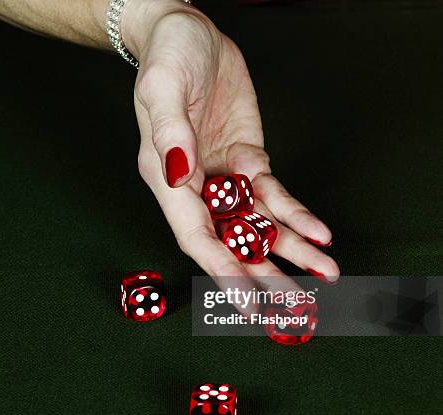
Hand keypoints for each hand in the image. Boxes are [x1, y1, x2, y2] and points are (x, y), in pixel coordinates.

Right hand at [124, 2, 339, 282]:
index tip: (245, 300)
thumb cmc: (167, 57)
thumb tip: (179, 176)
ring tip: (323, 277)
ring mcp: (223, 175)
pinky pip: (273, 195)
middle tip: (288, 310)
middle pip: (228, 241)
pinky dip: (296, 215)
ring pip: (256, 225)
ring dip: (288, 253)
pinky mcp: (248, 160)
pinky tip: (318, 234)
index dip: (220, 269)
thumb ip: (169, 134)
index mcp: (166, 177)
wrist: (188, 34)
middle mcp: (194, 186)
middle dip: (260, 276)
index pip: (194, 234)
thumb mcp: (163, 88)